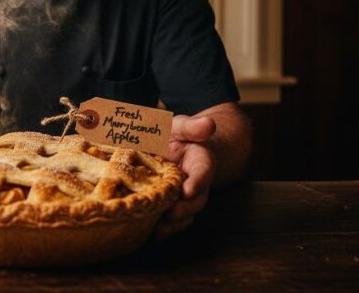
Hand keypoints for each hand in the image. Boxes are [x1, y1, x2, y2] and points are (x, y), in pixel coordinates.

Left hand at [154, 113, 216, 239]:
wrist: (172, 150)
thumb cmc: (176, 136)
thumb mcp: (181, 126)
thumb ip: (192, 127)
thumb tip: (209, 124)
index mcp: (201, 161)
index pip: (203, 172)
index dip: (198, 182)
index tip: (189, 190)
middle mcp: (196, 183)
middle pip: (196, 200)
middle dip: (184, 209)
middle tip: (170, 213)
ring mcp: (185, 199)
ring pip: (185, 215)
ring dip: (173, 224)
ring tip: (158, 230)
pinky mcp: (172, 207)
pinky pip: (172, 222)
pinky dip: (164, 230)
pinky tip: (149, 234)